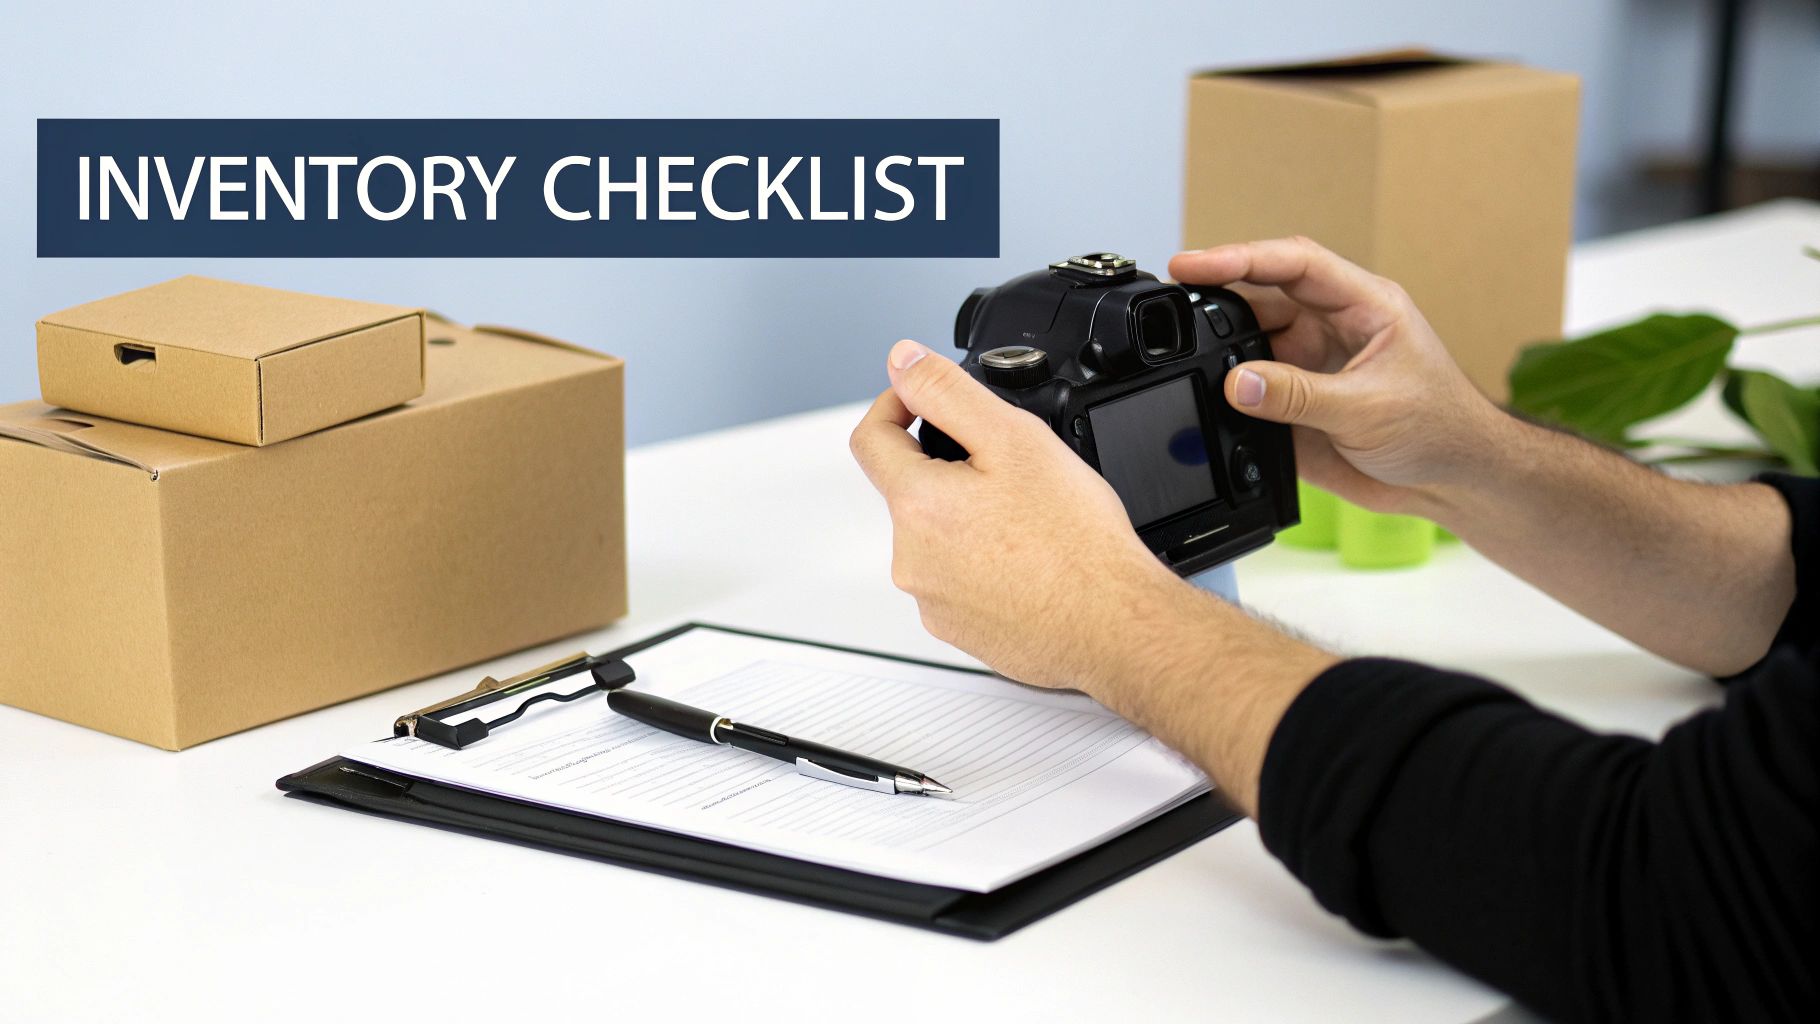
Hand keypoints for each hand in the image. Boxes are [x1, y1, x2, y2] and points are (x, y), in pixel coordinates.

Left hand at [847, 339, 1184, 692]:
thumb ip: (947, 392)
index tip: (923, 399)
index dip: (897, 403)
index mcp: (918, 505)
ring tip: (1026, 520)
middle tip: (1008, 469)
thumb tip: (903, 361)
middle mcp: (911, 559)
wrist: (1113, 626)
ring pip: (935, 536)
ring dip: (967, 518)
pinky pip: (956, 580)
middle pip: (909, 490)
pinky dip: (982, 564)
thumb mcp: (1014, 439)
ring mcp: (932, 600)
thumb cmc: (1076, 543)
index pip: (871, 437)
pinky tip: (1027, 561)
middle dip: (948, 468)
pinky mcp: (956, 629)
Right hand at [1169, 237, 1508, 516]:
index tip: (1192, 265)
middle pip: (1261, 299)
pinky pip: (1250, 393)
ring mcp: (1312, 365)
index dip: (1240, 257)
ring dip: (1221, 357)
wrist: (1452, 484)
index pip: (1294, 264)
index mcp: (1363, 305)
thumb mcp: (1368, 409)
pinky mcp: (1297, 404)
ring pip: (1249, 346)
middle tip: (1172, 309)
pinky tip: (1213, 409)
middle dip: (1217, 302)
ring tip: (1191, 370)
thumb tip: (1236, 382)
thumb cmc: (1440, 429)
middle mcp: (1333, 327)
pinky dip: (1228, 401)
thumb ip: (1298, 396)